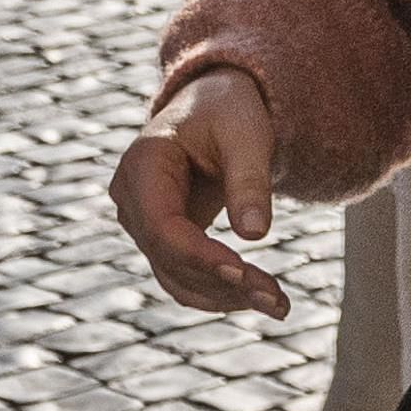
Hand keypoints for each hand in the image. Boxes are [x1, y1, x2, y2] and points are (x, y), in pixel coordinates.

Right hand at [111, 69, 290, 315]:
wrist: (215, 105)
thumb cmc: (230, 110)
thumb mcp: (246, 133)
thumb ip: (249, 180)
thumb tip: (255, 235)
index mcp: (143, 164)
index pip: (163, 227)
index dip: (201, 257)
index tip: (246, 274)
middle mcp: (131, 198)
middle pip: (169, 258)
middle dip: (223, 282)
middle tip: (278, 301)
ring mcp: (142, 223)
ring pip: (176, 276)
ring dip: (225, 296)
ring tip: (278, 305)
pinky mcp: (162, 239)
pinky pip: (184, 276)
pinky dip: (219, 291)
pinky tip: (260, 299)